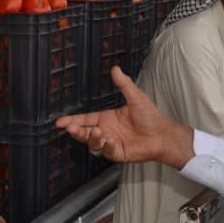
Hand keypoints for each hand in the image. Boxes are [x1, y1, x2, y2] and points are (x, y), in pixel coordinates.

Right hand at [54, 66, 192, 166]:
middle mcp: (106, 131)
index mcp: (107, 118)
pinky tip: (109, 141)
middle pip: (85, 133)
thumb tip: (115, 69)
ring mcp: (110, 143)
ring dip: (91, 138)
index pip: (85, 119)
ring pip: (93, 143)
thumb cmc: (151, 117)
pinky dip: (106, 147)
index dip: (73, 120)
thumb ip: (124, 84)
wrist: (163, 134)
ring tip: (97, 132)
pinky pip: (106, 152)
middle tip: (71, 128)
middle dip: (76, 131)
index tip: (60, 122)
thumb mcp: (136, 98)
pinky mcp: (118, 153)